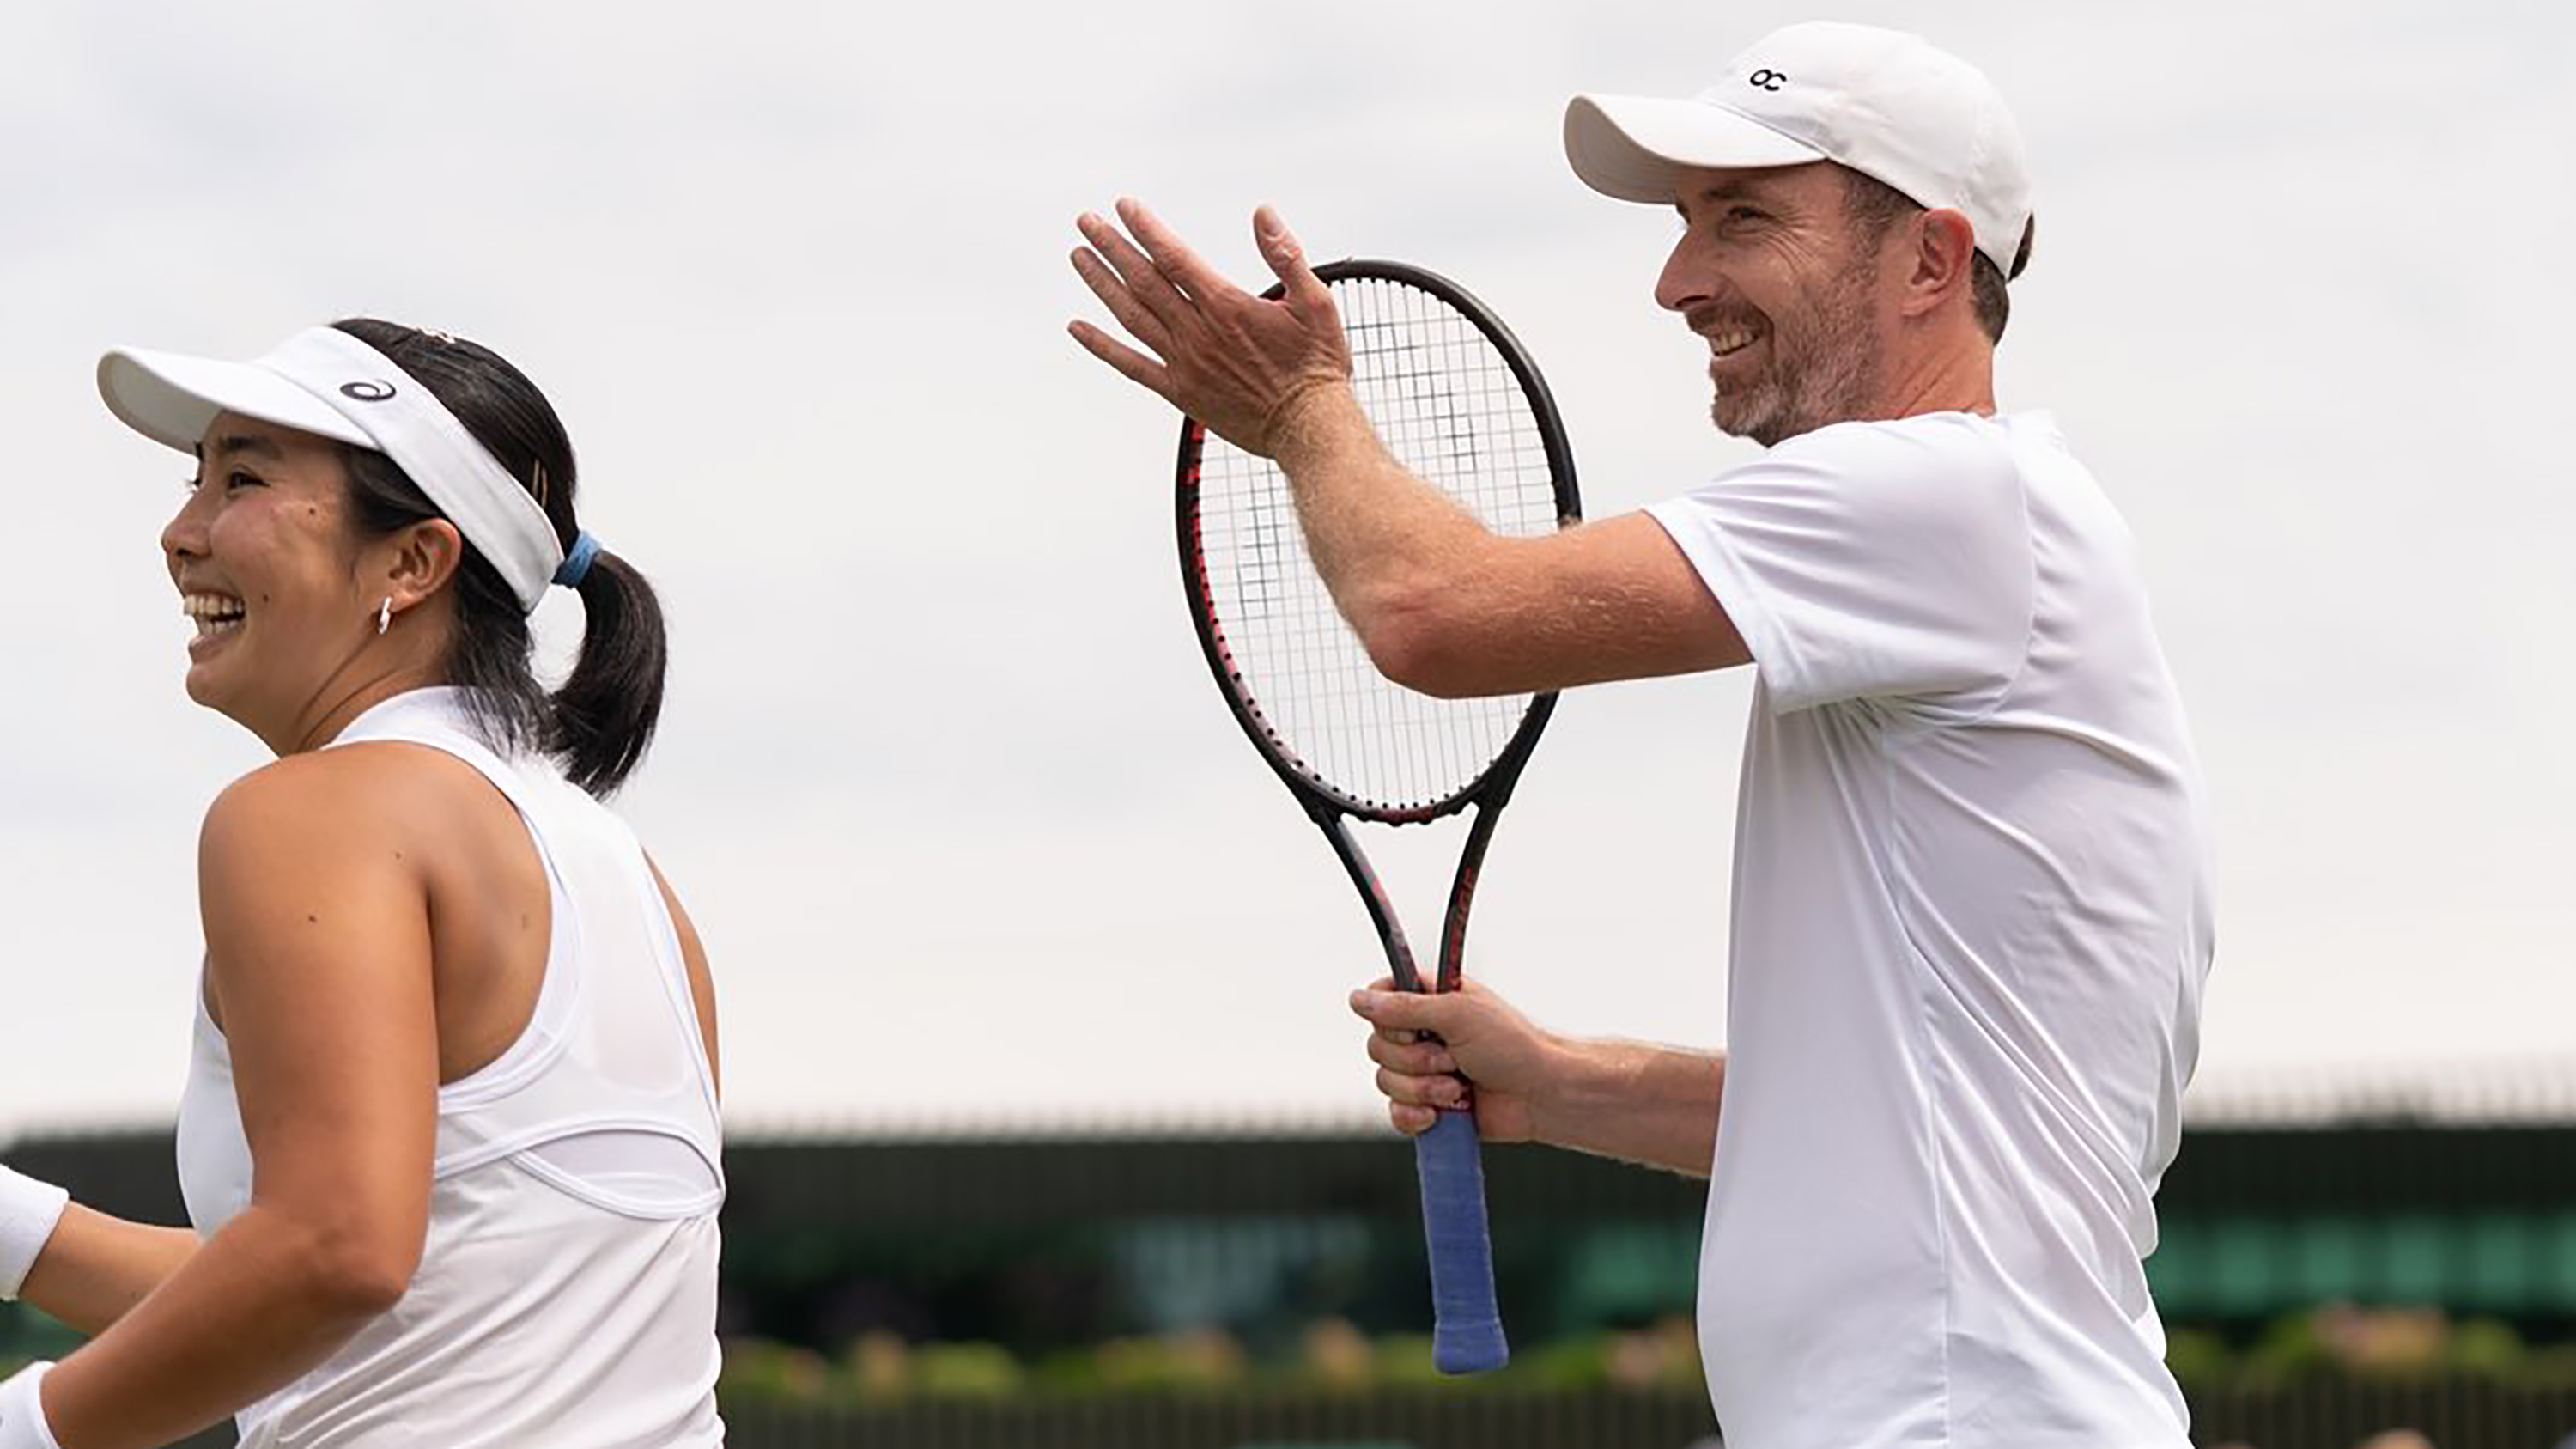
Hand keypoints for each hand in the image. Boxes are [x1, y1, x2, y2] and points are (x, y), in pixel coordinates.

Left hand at [1067, 199, 1351, 456]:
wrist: (1310, 428)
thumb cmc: (1317, 365)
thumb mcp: (1316, 301)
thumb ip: (1286, 254)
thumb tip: (1263, 213)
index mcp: (1226, 306)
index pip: (1174, 257)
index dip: (1145, 229)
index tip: (1123, 206)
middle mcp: (1197, 333)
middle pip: (1143, 280)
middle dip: (1111, 246)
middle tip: (1086, 221)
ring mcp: (1184, 364)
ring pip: (1131, 316)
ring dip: (1101, 283)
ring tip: (1078, 257)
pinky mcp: (1180, 392)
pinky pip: (1132, 365)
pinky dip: (1102, 346)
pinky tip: (1078, 328)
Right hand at [1349, 977, 1557, 1143]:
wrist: (1540, 1096)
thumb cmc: (1511, 1046)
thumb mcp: (1457, 1014)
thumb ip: (1403, 1007)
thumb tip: (1355, 999)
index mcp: (1430, 1000)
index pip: (1379, 999)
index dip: (1386, 1017)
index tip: (1412, 1026)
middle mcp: (1422, 1033)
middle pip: (1377, 1046)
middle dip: (1414, 1060)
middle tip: (1452, 1058)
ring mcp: (1423, 1071)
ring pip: (1384, 1082)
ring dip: (1422, 1089)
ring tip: (1458, 1089)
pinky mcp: (1428, 1106)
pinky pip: (1395, 1113)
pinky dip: (1415, 1116)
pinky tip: (1440, 1115)